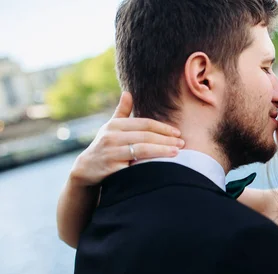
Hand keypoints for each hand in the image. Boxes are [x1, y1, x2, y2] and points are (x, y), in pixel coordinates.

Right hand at [70, 92, 184, 186]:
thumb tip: (128, 93)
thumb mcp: (111, 127)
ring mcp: (111, 153)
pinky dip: (150, 166)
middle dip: (166, 139)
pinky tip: (163, 167)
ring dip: (162, 151)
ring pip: (142, 150)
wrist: (86, 168)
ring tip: (177, 152)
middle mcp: (112, 137)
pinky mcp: (112, 169)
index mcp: (115, 125)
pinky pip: (135, 167)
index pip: (144, 124)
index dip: (163, 128)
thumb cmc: (105, 145)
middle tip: (182, 143)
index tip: (177, 132)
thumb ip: (121, 111)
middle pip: (146, 136)